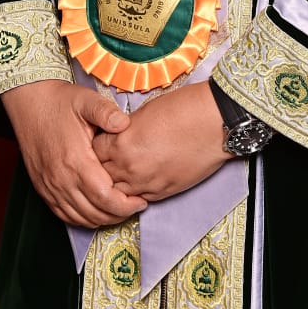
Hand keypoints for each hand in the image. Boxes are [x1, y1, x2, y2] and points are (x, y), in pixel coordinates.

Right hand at [1, 80, 146, 227]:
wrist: (30, 103)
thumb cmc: (60, 102)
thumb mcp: (86, 100)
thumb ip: (107, 112)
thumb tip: (125, 123)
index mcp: (75, 160)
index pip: (105, 197)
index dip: (126, 205)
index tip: (141, 200)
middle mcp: (61, 179)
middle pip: (95, 213)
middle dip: (119, 214)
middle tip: (136, 206)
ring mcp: (50, 186)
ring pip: (80, 218)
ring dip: (103, 218)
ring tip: (120, 209)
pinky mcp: (43, 188)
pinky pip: (64, 215)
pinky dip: (83, 218)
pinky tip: (96, 210)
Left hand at [94, 81, 230, 201]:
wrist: (214, 122)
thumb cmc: (183, 109)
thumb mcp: (144, 112)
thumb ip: (126, 130)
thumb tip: (119, 137)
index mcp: (122, 143)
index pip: (94, 152)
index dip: (97, 145)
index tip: (103, 141)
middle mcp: (129, 167)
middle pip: (101, 175)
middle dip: (102, 167)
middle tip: (110, 158)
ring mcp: (146, 184)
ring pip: (117, 193)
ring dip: (117, 184)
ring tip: (124, 172)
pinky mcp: (163, 193)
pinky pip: (138, 199)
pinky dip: (134, 192)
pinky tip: (139, 181)